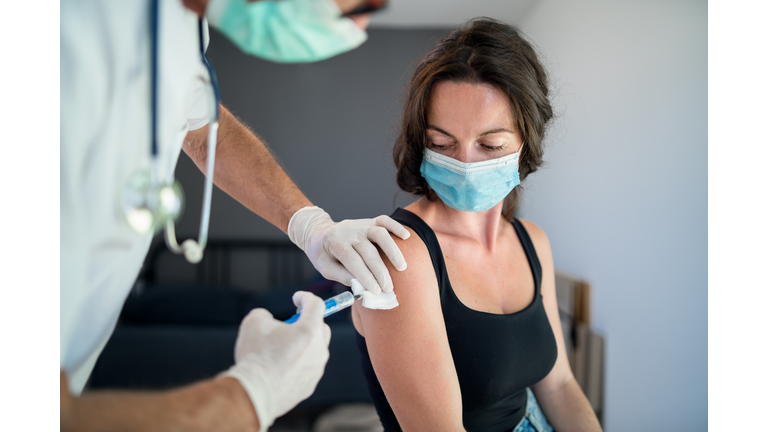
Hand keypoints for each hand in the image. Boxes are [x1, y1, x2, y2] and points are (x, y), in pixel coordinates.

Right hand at [221, 291, 330, 431]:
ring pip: (314, 351)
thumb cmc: (255, 357)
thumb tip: (268, 320)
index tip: (297, 299)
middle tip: (289, 326)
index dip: (305, 298)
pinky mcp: (309, 385)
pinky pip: (307, 369)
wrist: (253, 392)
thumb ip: (265, 315)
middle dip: (307, 323)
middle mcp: (318, 350)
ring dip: (302, 346)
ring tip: (280, 350)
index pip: (317, 305)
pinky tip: (280, 367)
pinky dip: (298, 364)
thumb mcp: (254, 322)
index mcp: (309, 331)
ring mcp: (316, 369)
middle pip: (320, 329)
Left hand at [288, 206, 409, 293]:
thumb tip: (361, 286)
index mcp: (334, 242)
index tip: (376, 291)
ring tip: (401, 268)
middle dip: (380, 271)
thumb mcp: (324, 268)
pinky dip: (396, 227)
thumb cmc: (323, 254)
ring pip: (379, 233)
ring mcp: (359, 224)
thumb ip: (342, 276)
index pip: (352, 260)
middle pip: (368, 250)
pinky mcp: (369, 221)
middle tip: (388, 288)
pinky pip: (384, 220)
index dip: (365, 276)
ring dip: (392, 251)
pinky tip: (406, 237)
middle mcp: (348, 231)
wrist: (319, 233)